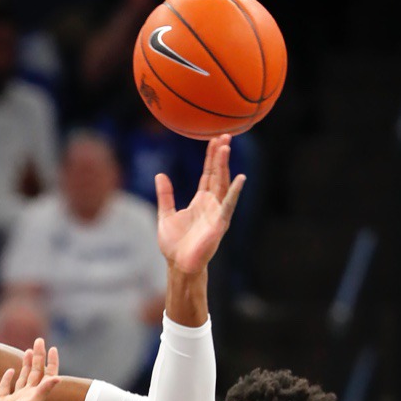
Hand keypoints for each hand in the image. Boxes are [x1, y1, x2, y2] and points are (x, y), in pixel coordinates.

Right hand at [0, 339, 61, 400]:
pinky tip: (10, 371)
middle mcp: (27, 396)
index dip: (50, 361)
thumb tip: (57, 377)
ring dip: (26, 365)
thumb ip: (43, 390)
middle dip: (37, 356)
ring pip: (23, 378)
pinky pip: (6, 387)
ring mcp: (14, 399)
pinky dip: (8, 378)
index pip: (47, 374)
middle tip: (39, 340)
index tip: (51, 348)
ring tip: (28, 351)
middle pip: (35, 372)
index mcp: (36, 395)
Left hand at [156, 135, 245, 273]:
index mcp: (200, 201)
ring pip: (222, 184)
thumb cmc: (174, 245)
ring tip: (226, 147)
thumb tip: (160, 175)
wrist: (178, 265)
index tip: (215, 140)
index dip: (211, 157)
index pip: (208, 174)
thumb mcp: (165, 215)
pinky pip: (228, 205)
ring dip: (224, 166)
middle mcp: (212, 204)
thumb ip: (165, 195)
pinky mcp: (220, 224)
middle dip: (221, 155)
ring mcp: (217, 213)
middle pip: (218, 174)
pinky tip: (240, 178)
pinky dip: (233, 192)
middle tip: (225, 135)